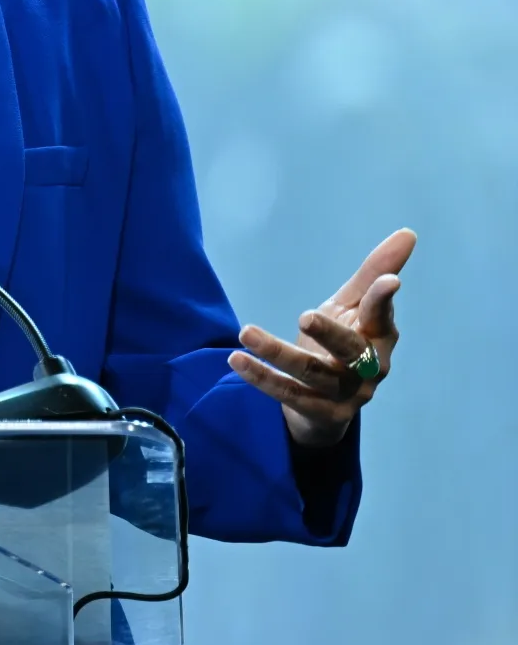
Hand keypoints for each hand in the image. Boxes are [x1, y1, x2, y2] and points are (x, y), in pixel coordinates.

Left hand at [229, 228, 414, 449]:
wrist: (325, 401)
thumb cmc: (342, 342)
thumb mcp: (353, 306)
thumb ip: (373, 272)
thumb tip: (408, 232)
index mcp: (379, 337)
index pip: (381, 316)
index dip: (383, 300)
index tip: (388, 282)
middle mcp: (368, 368)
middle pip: (349, 351)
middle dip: (329, 333)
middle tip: (305, 315)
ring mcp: (346, 393)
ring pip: (311, 373)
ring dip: (278, 353)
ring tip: (246, 333)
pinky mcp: (320, 412)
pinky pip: (288, 394)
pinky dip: (261, 378)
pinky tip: (237, 359)